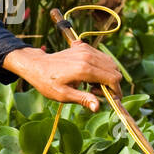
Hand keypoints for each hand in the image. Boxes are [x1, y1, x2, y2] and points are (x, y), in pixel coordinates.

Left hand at [1, 44, 121, 112]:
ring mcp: (86, 50)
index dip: (116, 91)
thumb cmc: (48, 83)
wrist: (37, 65)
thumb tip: (98, 106)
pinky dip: (101, 67)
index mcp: (84, 69)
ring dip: (107, 75)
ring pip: (110, 63)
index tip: (111, 99)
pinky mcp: (83, 47)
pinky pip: (102, 57)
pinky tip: (89, 75)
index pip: (112, 78)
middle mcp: (87, 57)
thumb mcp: (64, 95)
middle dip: (111, 84)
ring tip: (91, 85)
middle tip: (95, 92)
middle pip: (114, 70)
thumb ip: (83, 100)